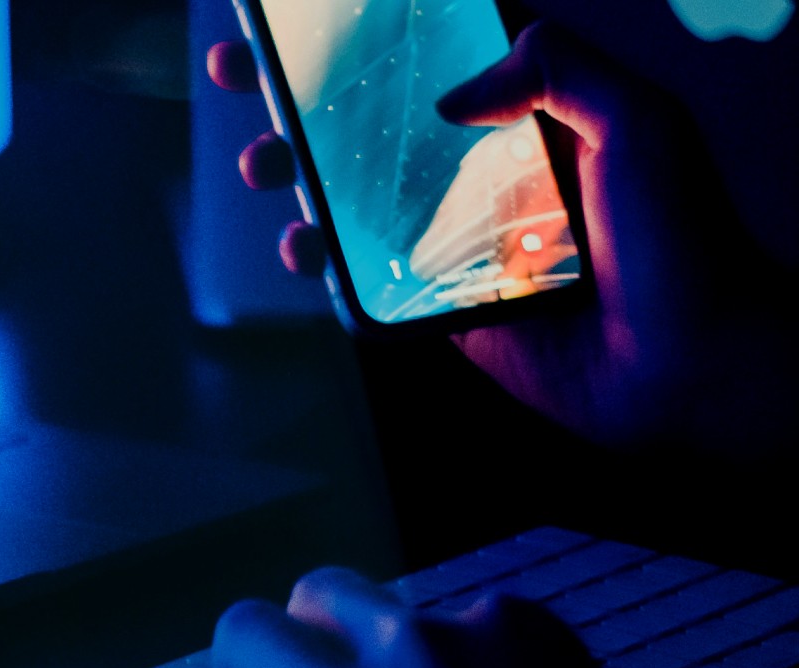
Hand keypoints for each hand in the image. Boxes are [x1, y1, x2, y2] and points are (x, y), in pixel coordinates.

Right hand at [207, 26, 798, 462]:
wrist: (689, 367)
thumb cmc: (687, 243)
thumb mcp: (639, 125)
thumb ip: (560, 73)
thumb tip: (455, 91)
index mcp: (532, 113)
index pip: (441, 53)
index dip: (375, 32)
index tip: (309, 18)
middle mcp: (486, 168)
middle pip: (375, 120)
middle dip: (301, 95)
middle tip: (244, 77)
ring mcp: (457, 237)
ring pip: (353, 196)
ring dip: (295, 174)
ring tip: (263, 164)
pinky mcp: (440, 304)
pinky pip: (363, 277)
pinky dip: (320, 261)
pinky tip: (303, 246)